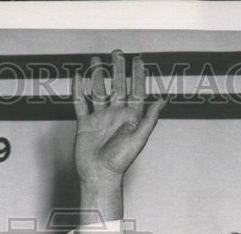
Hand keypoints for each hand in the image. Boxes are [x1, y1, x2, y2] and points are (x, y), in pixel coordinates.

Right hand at [72, 51, 163, 218]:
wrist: (99, 175)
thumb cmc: (120, 161)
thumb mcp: (139, 138)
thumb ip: (149, 119)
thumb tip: (162, 101)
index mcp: (130, 117)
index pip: (136, 90)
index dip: (137, 75)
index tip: (138, 60)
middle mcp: (115, 115)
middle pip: (117, 86)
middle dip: (117, 69)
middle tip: (117, 52)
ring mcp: (100, 118)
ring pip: (98, 91)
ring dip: (97, 75)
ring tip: (96, 60)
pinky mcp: (85, 124)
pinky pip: (81, 103)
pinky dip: (78, 90)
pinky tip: (78, 78)